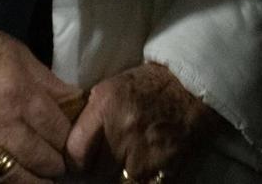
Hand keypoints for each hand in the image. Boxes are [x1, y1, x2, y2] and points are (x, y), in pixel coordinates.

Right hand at [0, 8, 76, 182]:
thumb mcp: (22, 55)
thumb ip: (50, 82)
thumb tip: (76, 101)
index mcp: (23, 96)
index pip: (58, 131)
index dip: (70, 140)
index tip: (74, 145)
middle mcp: (4, 125)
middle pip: (41, 158)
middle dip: (56, 164)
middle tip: (60, 165)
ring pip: (15, 177)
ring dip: (34, 182)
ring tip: (41, 180)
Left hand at [65, 62, 219, 179]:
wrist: (192, 90)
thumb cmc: (150, 86)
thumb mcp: (111, 89)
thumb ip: (90, 115)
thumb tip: (69, 140)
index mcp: (106, 106)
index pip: (75, 151)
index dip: (75, 160)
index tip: (79, 160)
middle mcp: (123, 131)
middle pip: (96, 171)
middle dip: (98, 168)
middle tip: (107, 160)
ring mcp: (144, 154)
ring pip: (117, 181)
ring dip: (119, 176)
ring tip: (128, 161)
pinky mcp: (164, 170)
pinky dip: (141, 179)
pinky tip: (144, 167)